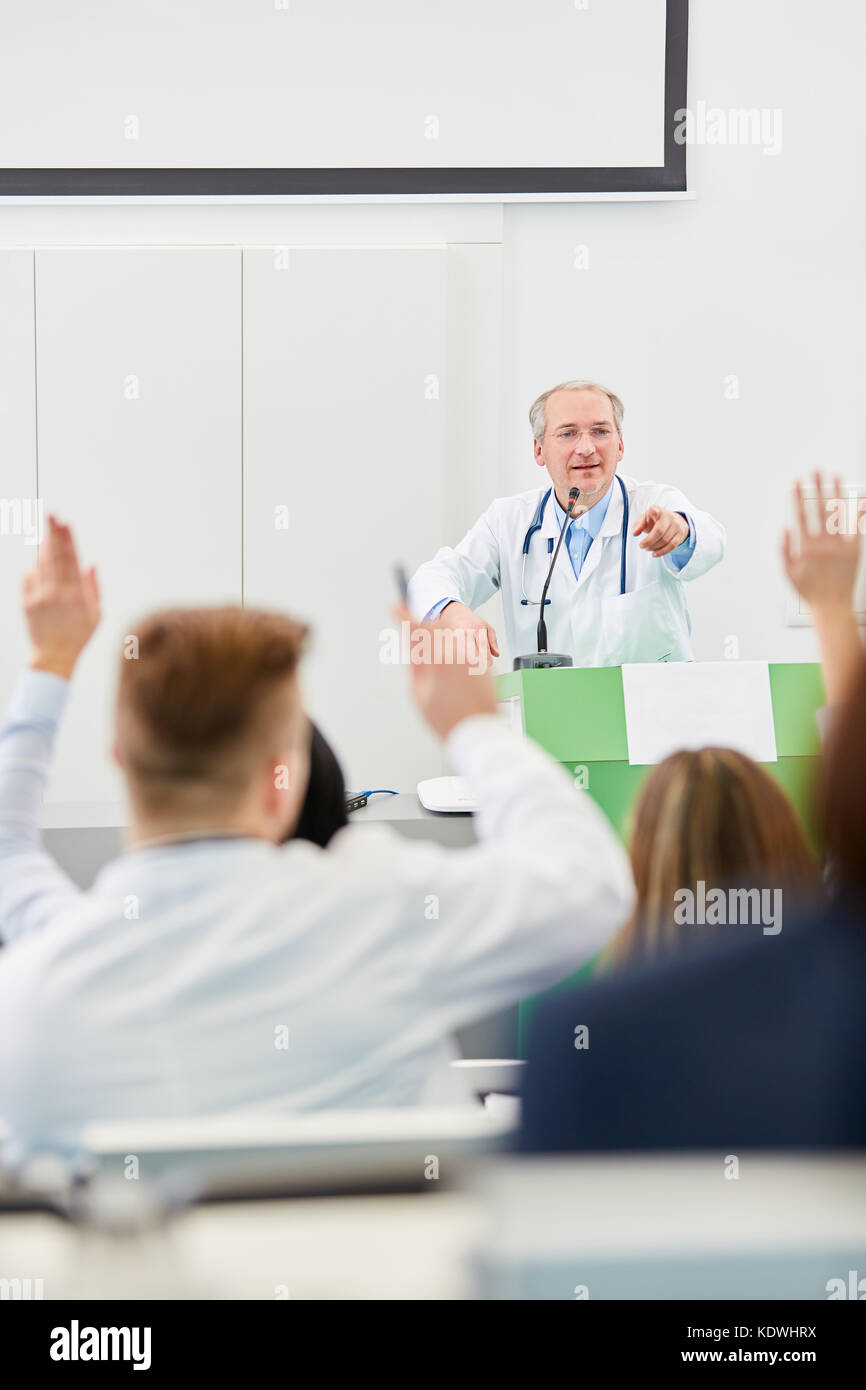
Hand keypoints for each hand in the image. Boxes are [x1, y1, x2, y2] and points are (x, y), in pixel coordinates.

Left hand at [23, 515, 100, 678]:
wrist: (53, 657)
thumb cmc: (79, 635)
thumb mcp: (96, 614)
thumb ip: (93, 588)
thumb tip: (89, 564)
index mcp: (76, 596)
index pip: (71, 561)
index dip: (68, 541)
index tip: (65, 524)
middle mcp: (56, 594)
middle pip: (54, 558)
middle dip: (53, 535)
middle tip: (51, 515)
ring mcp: (40, 598)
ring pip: (41, 565)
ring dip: (44, 547)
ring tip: (47, 532)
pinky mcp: (27, 603)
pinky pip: (29, 578)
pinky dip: (35, 569)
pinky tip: (41, 563)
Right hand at [395, 603, 496, 740]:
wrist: (477, 732)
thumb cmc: (449, 720)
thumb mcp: (419, 694)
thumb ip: (416, 667)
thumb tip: (413, 651)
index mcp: (441, 660)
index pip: (419, 630)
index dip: (405, 617)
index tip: (396, 608)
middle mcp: (460, 655)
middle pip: (438, 632)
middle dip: (426, 634)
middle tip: (418, 647)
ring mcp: (475, 659)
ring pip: (454, 642)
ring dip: (443, 647)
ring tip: (440, 675)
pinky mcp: (485, 667)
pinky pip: (468, 655)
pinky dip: (458, 660)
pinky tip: (455, 680)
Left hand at [632, 506, 688, 557]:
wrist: (672, 519)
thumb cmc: (655, 520)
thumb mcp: (644, 518)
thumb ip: (638, 525)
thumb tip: (635, 533)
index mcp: (657, 510)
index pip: (654, 512)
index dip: (648, 519)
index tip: (637, 531)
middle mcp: (669, 516)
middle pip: (659, 531)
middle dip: (649, 541)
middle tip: (642, 546)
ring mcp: (676, 525)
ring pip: (665, 540)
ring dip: (654, 547)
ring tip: (647, 548)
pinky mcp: (680, 533)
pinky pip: (672, 546)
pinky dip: (662, 551)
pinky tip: (655, 553)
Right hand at [781, 472, 862, 704]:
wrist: (832, 607)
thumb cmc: (810, 592)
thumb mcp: (789, 574)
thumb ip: (785, 550)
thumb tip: (785, 530)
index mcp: (806, 548)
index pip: (801, 515)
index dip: (798, 497)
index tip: (797, 483)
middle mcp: (824, 544)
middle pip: (819, 509)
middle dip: (817, 487)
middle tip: (816, 471)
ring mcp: (840, 546)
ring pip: (837, 514)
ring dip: (836, 493)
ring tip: (836, 477)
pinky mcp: (854, 551)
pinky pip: (856, 528)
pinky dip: (858, 513)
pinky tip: (859, 500)